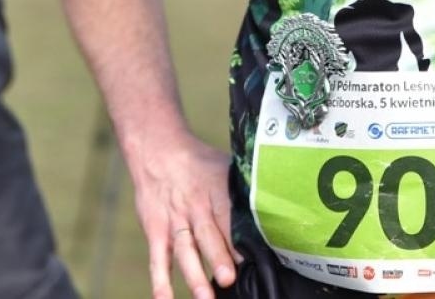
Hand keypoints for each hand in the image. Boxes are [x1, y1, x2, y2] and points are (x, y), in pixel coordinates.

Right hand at [126, 131, 239, 298]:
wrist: (156, 150)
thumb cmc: (198, 163)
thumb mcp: (224, 167)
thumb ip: (244, 190)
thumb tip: (278, 207)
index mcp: (215, 191)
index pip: (228, 215)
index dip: (240, 237)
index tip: (255, 257)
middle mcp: (195, 207)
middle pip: (207, 234)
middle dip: (218, 257)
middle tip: (229, 279)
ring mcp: (174, 220)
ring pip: (184, 250)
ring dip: (193, 274)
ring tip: (204, 296)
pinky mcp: (156, 230)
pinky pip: (157, 258)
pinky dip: (160, 280)